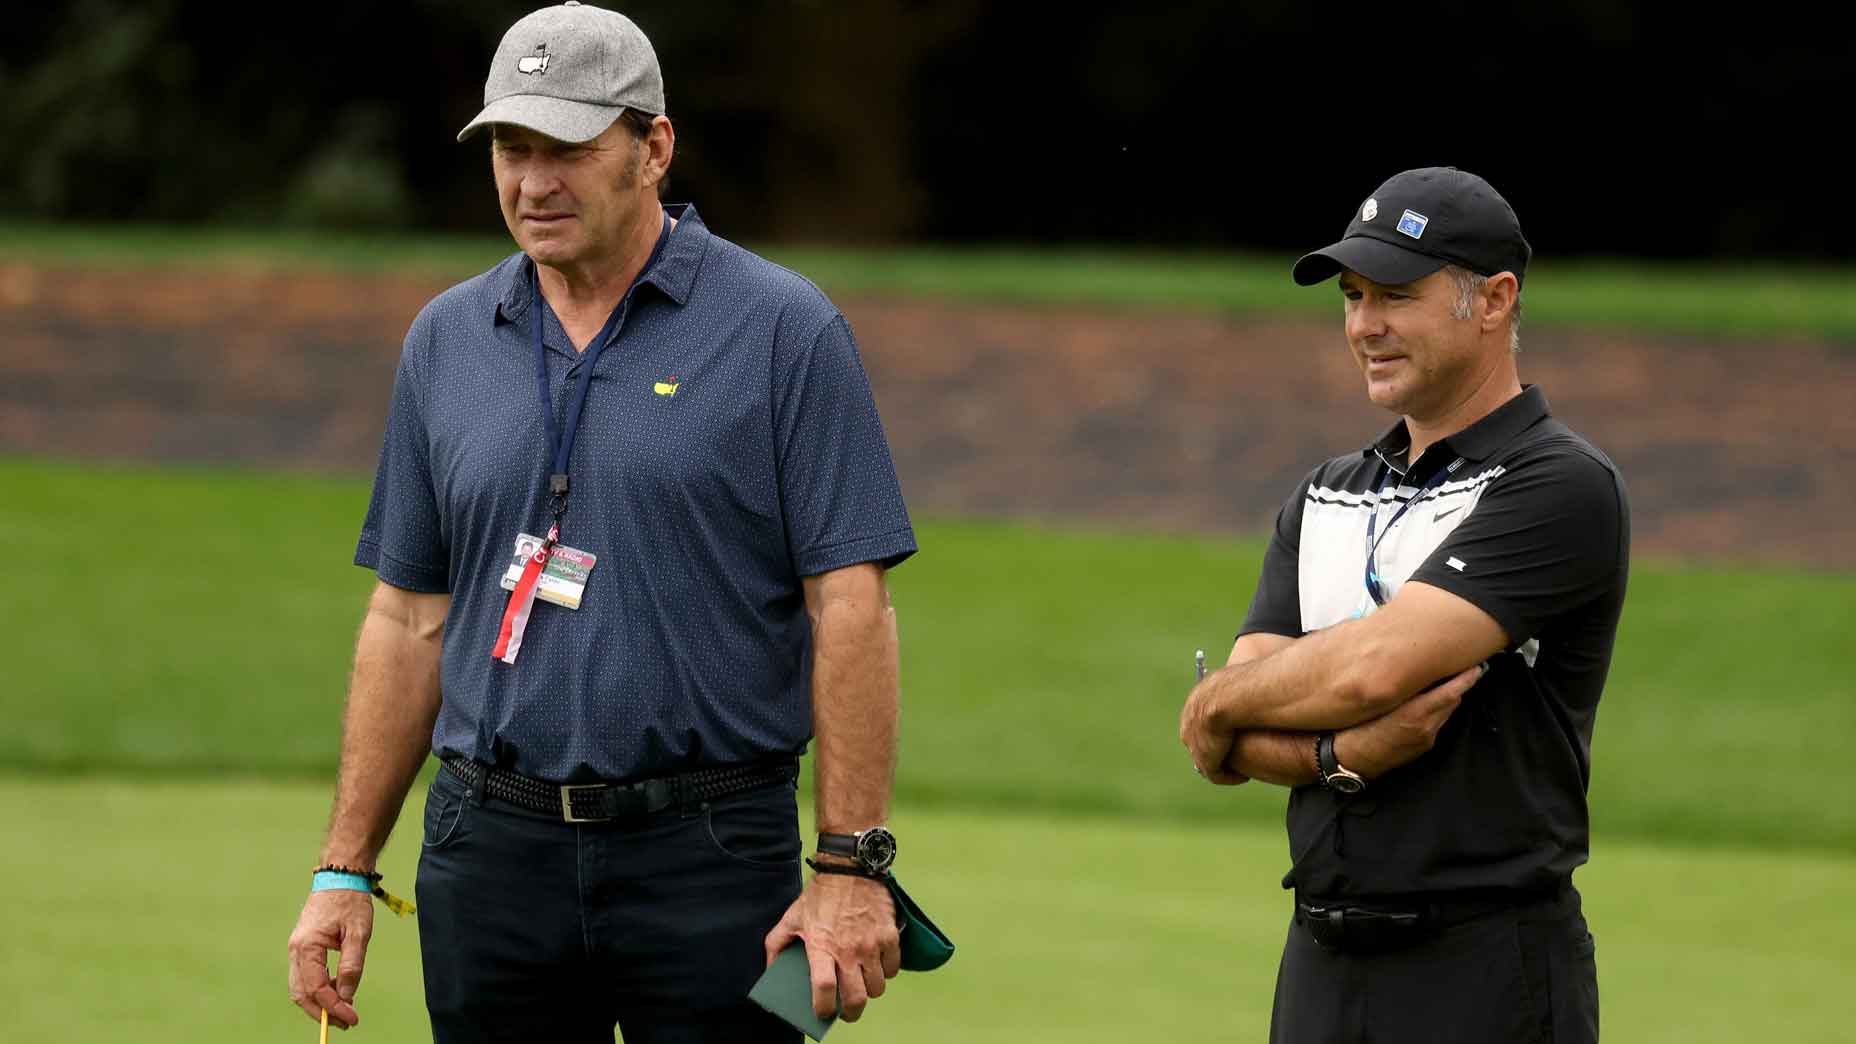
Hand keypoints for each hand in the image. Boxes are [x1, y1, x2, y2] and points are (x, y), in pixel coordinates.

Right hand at [287, 889, 373, 1029]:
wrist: (340, 875)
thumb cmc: (350, 901)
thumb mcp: (358, 933)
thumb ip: (351, 965)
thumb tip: (347, 995)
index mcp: (307, 947)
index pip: (317, 988)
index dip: (334, 1007)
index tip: (352, 1018)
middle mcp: (296, 950)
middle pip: (302, 993)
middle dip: (322, 1012)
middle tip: (346, 1022)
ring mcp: (296, 949)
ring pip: (300, 987)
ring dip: (319, 1002)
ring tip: (343, 1010)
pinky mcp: (302, 947)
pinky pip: (305, 976)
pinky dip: (318, 989)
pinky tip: (337, 990)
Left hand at [763, 869, 899, 1021]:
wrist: (849, 867)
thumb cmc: (819, 894)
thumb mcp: (791, 917)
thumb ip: (775, 944)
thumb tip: (770, 968)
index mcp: (821, 947)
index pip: (823, 990)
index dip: (823, 1008)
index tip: (822, 1013)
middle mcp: (848, 950)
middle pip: (856, 998)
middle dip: (851, 1012)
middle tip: (847, 1010)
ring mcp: (871, 944)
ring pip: (877, 987)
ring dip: (870, 989)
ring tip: (863, 982)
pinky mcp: (889, 935)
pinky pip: (893, 967)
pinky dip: (886, 971)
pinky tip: (877, 963)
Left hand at [1179, 675, 1244, 783]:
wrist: (1228, 697)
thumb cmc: (1234, 684)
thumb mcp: (1231, 682)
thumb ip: (1233, 687)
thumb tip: (1243, 681)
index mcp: (1192, 709)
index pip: (1199, 725)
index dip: (1214, 733)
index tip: (1231, 736)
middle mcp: (1188, 730)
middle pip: (1199, 746)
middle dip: (1215, 752)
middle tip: (1234, 758)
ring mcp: (1195, 747)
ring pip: (1207, 763)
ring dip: (1223, 768)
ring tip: (1241, 772)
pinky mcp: (1206, 761)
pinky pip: (1217, 775)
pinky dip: (1229, 778)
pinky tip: (1243, 777)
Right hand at [1334, 662, 1484, 777]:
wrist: (1351, 760)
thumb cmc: (1355, 728)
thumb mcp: (1373, 704)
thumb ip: (1398, 689)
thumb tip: (1413, 672)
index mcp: (1413, 715)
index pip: (1449, 693)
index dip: (1465, 679)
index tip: (1476, 666)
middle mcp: (1425, 727)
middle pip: (1453, 701)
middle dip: (1459, 685)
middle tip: (1462, 667)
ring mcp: (1426, 738)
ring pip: (1446, 712)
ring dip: (1449, 698)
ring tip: (1446, 681)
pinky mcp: (1424, 746)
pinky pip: (1438, 723)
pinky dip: (1439, 710)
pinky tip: (1429, 702)